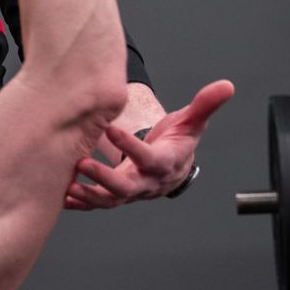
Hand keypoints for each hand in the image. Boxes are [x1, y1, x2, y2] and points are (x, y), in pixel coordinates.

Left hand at [65, 80, 234, 208]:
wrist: (172, 165)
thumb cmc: (179, 140)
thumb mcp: (193, 121)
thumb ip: (206, 104)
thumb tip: (226, 86)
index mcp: (164, 163)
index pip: (148, 158)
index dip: (131, 146)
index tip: (111, 129)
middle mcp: (146, 182)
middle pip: (126, 187)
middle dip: (104, 178)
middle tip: (82, 164)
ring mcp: (130, 192)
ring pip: (110, 200)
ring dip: (88, 194)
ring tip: (68, 185)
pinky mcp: (116, 196)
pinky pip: (98, 204)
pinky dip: (81, 204)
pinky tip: (63, 197)